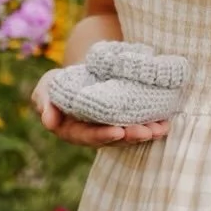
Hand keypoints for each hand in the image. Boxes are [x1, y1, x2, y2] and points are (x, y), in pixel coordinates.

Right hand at [31, 68, 170, 147]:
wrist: (80, 72)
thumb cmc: (59, 83)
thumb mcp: (47, 88)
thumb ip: (44, 102)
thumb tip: (48, 121)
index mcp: (73, 131)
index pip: (88, 136)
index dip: (102, 136)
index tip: (118, 131)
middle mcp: (94, 133)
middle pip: (113, 138)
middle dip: (131, 136)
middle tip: (147, 131)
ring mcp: (110, 127)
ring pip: (129, 134)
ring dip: (146, 133)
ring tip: (161, 128)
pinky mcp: (124, 120)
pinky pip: (138, 124)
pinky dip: (152, 124)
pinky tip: (165, 122)